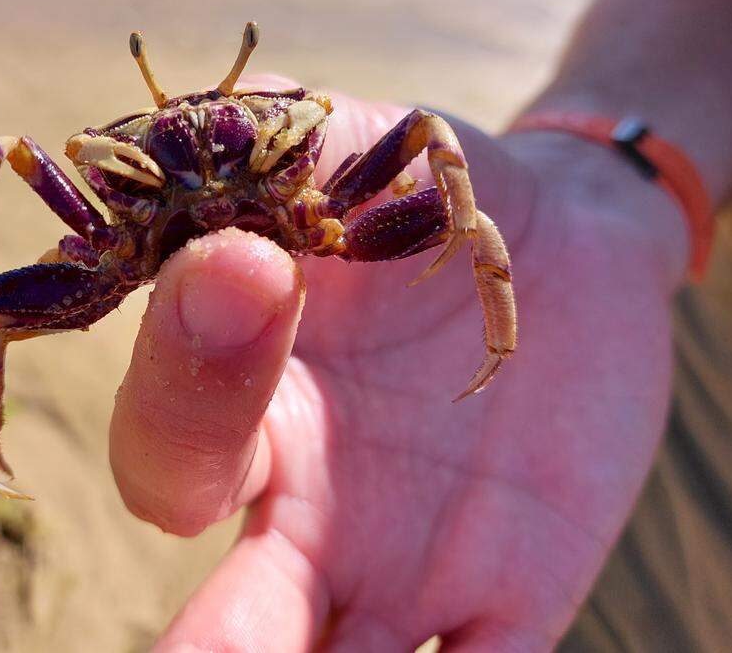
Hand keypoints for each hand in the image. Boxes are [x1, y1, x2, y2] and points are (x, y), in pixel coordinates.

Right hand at [109, 79, 687, 651]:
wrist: (560, 236)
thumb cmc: (426, 187)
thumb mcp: (351, 145)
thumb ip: (265, 139)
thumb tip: (171, 129)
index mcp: (254, 404)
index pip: (174, 436)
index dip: (188, 366)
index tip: (243, 260)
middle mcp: (307, 508)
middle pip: (237, 607)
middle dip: (211, 647)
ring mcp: (409, 567)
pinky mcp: (519, 596)